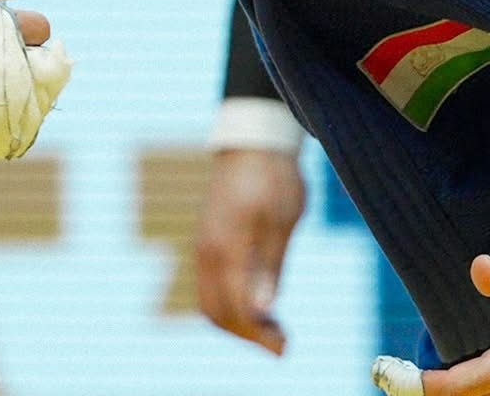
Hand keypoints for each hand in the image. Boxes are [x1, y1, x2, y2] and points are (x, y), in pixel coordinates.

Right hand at [195, 147, 305, 353]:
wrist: (252, 142)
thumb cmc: (273, 177)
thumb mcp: (281, 219)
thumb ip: (270, 264)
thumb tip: (262, 307)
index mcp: (227, 247)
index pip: (237, 308)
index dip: (260, 335)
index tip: (285, 347)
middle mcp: (207, 253)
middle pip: (217, 314)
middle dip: (247, 335)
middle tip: (281, 342)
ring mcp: (203, 248)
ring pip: (210, 303)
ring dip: (237, 323)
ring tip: (272, 327)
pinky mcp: (207, 244)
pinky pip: (209, 287)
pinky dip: (229, 305)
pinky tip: (258, 304)